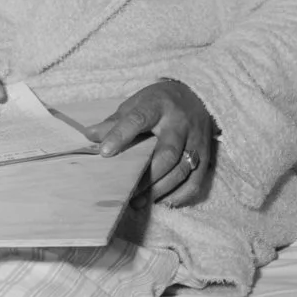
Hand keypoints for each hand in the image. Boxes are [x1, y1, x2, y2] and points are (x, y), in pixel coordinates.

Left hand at [85, 80, 213, 208]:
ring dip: (159, 189)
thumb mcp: (136, 102)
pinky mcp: (206, 156)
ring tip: (138, 201)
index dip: (121, 135)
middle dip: (146, 175)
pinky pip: (196, 181)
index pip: (138, 119)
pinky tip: (162, 201)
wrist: (197, 95)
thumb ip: (115, 121)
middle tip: (125, 189)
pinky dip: (179, 195)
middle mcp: (180, 123)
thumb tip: (90, 135)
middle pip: (166, 153)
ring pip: (181, 170)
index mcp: (158, 105)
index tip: (104, 152)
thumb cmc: (160, 102)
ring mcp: (195, 140)